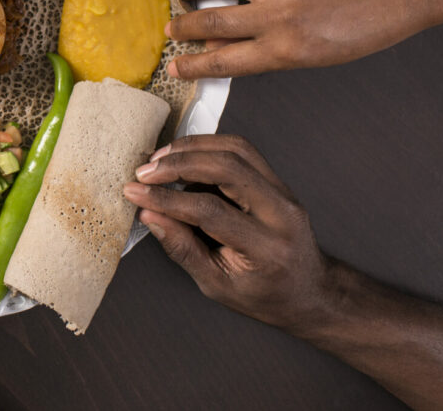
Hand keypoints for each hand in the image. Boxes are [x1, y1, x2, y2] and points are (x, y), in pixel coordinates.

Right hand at [123, 134, 334, 332]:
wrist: (308, 291)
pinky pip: (242, 151)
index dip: (167, 199)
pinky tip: (183, 157)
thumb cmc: (263, 295)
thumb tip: (149, 215)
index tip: (135, 193)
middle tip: (145, 171)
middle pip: (227, 168)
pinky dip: (208, 147)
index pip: (210, 211)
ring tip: (159, 159)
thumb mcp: (216, 284)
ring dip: (191, 148)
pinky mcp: (278, 181)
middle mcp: (281, 214)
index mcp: (266, 248)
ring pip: (236, 149)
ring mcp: (284, 193)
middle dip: (178, 165)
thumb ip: (182, 248)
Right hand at [164, 0, 417, 78]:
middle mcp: (277, 15)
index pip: (223, 62)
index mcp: (284, 49)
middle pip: (210, 22)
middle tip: (172, 28)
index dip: (193, 65)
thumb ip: (264, 51)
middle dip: (183, 26)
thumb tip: (224, 46)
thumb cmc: (361, 27)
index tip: (176, 67)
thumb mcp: (310, 54)